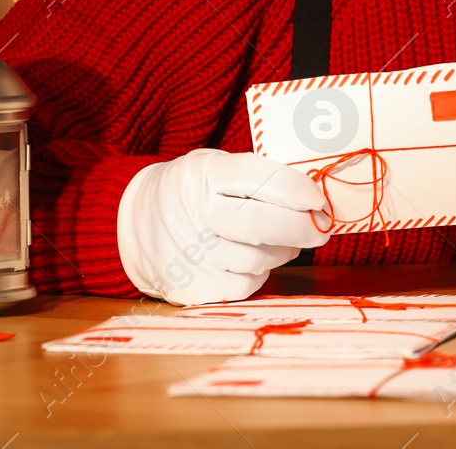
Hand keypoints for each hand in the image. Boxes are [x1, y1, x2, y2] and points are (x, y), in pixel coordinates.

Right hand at [117, 148, 330, 304]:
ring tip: (282, 241)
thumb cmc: (191, 191)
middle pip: (262, 224)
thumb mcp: (214, 168)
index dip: (297, 189)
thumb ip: (256, 177)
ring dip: (283, 251)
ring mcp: (192, 254)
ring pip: (260, 259)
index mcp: (204, 175)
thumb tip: (311, 197)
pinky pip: (247, 285)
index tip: (318, 199)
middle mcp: (195, 214)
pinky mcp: (193, 287)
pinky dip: (260, 273)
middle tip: (321, 228)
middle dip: (302, 227)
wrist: (134, 223)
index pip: (260, 178)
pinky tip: (254, 259)